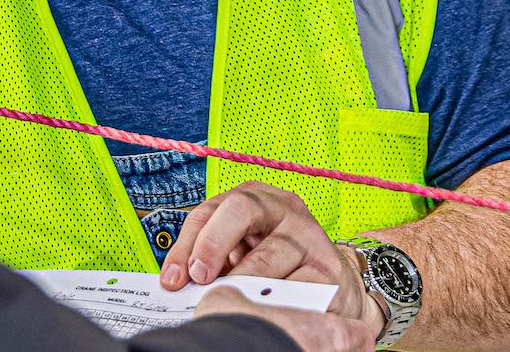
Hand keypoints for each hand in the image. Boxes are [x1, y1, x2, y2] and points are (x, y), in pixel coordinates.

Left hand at [159, 182, 383, 338]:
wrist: (334, 287)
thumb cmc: (278, 267)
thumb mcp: (241, 253)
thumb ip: (211, 260)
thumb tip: (176, 280)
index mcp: (254, 198)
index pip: (211, 209)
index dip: (189, 243)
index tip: (175, 277)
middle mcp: (283, 208)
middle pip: (241, 209)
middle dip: (213, 243)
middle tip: (201, 280)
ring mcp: (309, 235)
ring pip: (268, 254)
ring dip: (243, 283)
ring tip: (230, 301)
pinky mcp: (329, 268)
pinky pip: (296, 286)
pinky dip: (275, 302)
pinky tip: (264, 310)